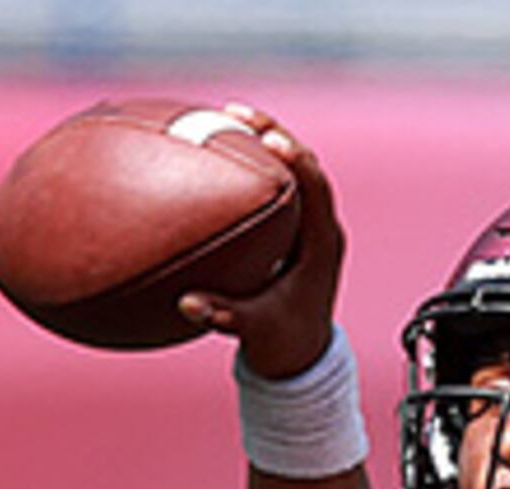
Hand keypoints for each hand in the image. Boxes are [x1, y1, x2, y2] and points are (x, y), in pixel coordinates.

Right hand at [178, 107, 346, 374]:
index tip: (270, 138)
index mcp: (322, 248)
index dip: (297, 160)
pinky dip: (254, 160)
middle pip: (306, 166)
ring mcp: (309, 225)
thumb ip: (225, 318)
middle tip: (234, 111)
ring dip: (264, 138)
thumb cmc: (281, 343)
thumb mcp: (254, 332)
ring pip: (293, 168)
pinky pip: (277, 181)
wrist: (300, 356)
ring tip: (226, 114)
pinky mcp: (293, 226)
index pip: (317, 191)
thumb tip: (188, 305)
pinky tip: (219, 142)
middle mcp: (321, 229)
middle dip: (273, 133)